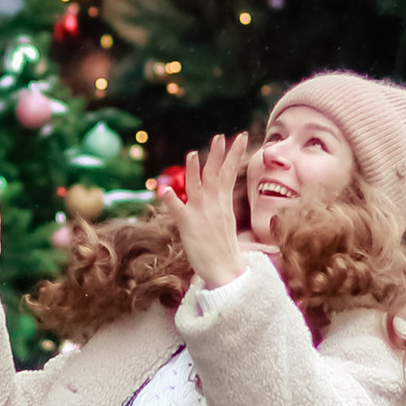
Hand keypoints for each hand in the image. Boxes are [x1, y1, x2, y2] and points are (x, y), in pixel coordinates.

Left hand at [155, 131, 247, 289]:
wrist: (225, 270)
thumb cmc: (223, 246)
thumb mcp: (223, 219)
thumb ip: (217, 201)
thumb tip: (217, 188)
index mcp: (223, 202)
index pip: (228, 172)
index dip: (233, 154)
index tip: (241, 137)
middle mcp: (213, 204)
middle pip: (215, 174)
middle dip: (218, 154)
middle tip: (221, 136)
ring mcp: (200, 213)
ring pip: (196, 187)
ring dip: (193, 171)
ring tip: (192, 154)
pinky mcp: (188, 225)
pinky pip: (178, 210)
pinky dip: (171, 200)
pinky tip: (164, 190)